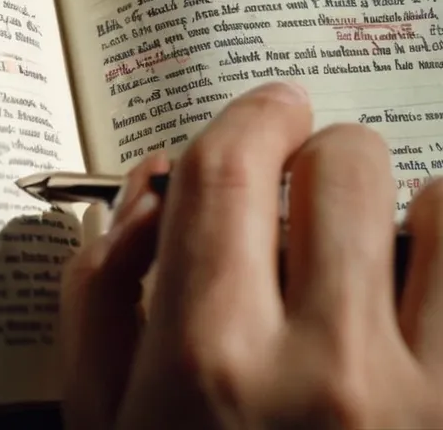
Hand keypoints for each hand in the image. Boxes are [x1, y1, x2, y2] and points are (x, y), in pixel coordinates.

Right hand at [62, 81, 442, 427]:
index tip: (269, 111)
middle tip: (302, 198)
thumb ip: (102, 294)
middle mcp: (321, 370)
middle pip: (340, 166)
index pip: (227, 171)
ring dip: (394, 210)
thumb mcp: (101, 418)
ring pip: (437, 206)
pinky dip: (441, 252)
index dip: (251, 118)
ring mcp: (419, 393)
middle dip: (315, 158)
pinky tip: (409, 292)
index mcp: (204, 358)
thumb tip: (150, 184)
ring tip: (365, 255)